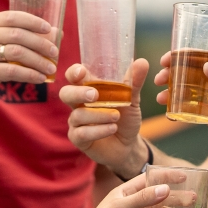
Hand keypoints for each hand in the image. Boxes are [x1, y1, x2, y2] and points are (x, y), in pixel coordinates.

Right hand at [0, 11, 60, 96]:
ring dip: (38, 60)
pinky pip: (13, 71)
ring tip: (51, 67)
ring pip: (17, 53)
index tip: (48, 29)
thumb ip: (28, 34)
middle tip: (55, 52)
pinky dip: (30, 74)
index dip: (33, 22)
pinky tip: (40, 78)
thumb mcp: (4, 41)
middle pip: (18, 35)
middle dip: (40, 43)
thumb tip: (58, 33)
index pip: (14, 17)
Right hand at [59, 58, 149, 175]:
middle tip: (95, 95)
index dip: (73, 72)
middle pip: (66, 93)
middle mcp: (78, 104)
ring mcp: (76, 122)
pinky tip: (112, 128)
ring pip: (77, 115)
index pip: (74, 76)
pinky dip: (98, 130)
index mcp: (88, 88)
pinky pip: (81, 133)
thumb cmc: (125, 118)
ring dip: (98, 115)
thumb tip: (142, 62)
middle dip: (78, 93)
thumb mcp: (132, 99)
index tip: (82, 73)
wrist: (128, 145)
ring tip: (116, 116)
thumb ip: (134, 82)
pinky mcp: (78, 138)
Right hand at [152, 52, 207, 118]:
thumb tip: (205, 66)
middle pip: (182, 72)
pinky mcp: (205, 112)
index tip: (165, 60)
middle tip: (159, 80)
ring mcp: (205, 96)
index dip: (177, 55)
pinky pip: (186, 110)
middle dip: (167, 74)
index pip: (194, 56)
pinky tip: (168, 115)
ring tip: (161, 98)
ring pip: (181, 91)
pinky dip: (175, 112)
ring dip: (168, 92)